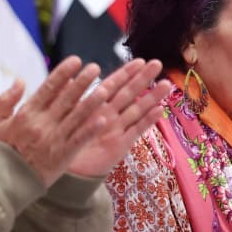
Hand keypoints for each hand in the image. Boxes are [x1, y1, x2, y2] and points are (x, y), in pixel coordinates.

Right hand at [0, 56, 113, 186]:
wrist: (4, 182)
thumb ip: (5, 100)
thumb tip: (20, 80)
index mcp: (27, 113)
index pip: (48, 88)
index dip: (63, 73)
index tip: (76, 61)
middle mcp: (42, 123)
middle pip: (66, 98)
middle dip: (82, 81)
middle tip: (95, 68)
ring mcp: (54, 139)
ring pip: (76, 117)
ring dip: (91, 102)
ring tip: (105, 89)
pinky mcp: (62, 156)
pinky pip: (79, 140)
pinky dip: (91, 130)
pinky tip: (104, 119)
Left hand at [68, 59, 172, 177]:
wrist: (67, 170)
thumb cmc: (66, 141)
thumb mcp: (66, 116)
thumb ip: (68, 98)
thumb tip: (67, 77)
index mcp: (97, 106)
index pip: (114, 84)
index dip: (126, 73)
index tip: (139, 60)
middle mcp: (111, 115)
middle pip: (130, 93)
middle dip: (143, 78)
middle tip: (157, 63)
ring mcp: (118, 129)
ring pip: (137, 109)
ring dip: (152, 97)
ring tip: (166, 84)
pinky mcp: (121, 145)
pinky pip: (136, 131)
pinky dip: (147, 121)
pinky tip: (159, 110)